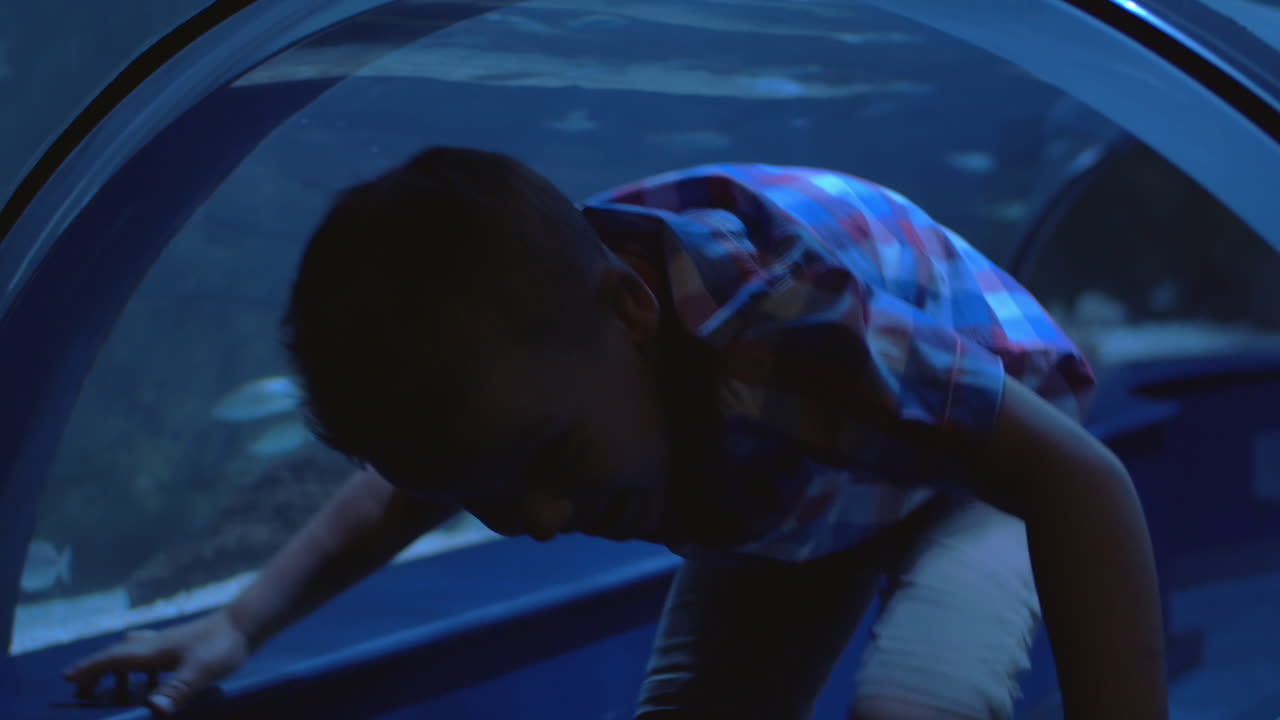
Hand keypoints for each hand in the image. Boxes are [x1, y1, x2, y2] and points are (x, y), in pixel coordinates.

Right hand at [62, 609, 249, 714]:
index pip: (111, 659)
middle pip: (116, 657)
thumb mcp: (199, 672)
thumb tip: (153, 710)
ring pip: (132, 655)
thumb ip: (177, 690)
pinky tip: (152, 682)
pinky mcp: (180, 646)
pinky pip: (149, 656)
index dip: (88, 669)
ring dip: (118, 673)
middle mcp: (154, 644)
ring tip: (116, 695)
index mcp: (151, 651)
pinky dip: (139, 669)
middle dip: (96, 674)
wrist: (245, 623)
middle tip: (83, 693)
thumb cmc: (222, 646)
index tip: (67, 678)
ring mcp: (167, 643)